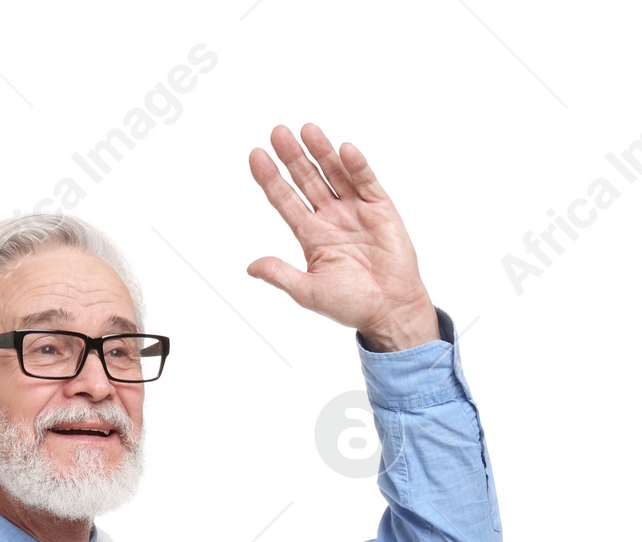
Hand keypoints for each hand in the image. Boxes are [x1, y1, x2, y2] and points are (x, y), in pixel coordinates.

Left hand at [247, 123, 437, 349]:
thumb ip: (281, 275)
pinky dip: (356, 166)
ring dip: (321, 152)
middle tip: (278, 133)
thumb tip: (251, 267)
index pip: (285, 200)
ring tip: (307, 130)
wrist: (391, 310)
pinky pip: (366, 181)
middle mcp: (331, 217)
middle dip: (293, 157)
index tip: (256, 156)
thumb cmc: (352, 305)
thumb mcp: (308, 292)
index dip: (271, 179)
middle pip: (307, 179)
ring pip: (334, 173)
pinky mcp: (380, 207)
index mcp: (312, 235)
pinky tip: (344, 150)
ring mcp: (355, 209)